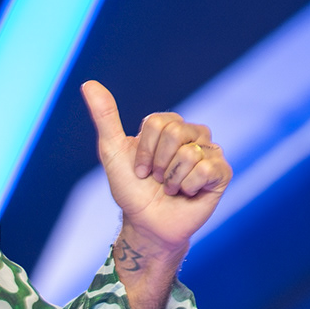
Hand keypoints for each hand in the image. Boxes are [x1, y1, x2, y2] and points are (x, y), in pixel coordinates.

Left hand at [81, 80, 230, 259]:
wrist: (147, 226)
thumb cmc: (131, 190)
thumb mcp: (112, 152)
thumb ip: (105, 117)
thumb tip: (88, 83)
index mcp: (170, 126)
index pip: (157, 122)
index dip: (144, 151)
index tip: (139, 170)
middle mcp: (193, 135)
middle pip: (176, 133)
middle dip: (158, 163)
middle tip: (157, 180)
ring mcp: (210, 152)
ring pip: (189, 154)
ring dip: (172, 179)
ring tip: (172, 189)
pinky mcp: (221, 173)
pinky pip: (205, 169)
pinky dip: (188, 187)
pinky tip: (187, 194)